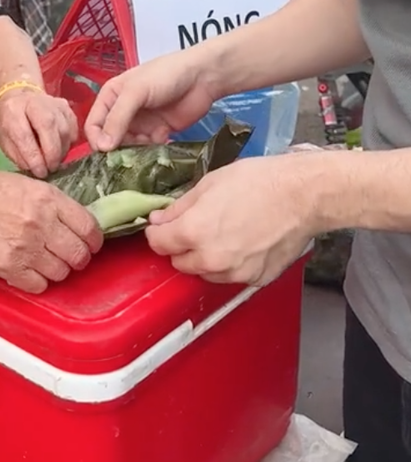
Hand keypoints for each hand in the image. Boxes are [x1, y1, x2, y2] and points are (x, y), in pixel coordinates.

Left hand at [0, 89, 77, 177]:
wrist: (20, 98)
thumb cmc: (11, 123)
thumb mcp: (5, 141)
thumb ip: (19, 156)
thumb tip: (37, 170)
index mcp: (13, 110)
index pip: (24, 134)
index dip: (34, 156)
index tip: (40, 172)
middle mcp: (33, 102)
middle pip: (48, 126)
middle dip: (52, 153)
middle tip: (52, 168)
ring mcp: (52, 101)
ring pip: (63, 128)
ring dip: (62, 150)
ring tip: (56, 161)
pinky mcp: (65, 105)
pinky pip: (73, 126)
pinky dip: (69, 142)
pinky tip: (62, 149)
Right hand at [0, 170, 102, 292]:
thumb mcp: (27, 183)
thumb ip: (53, 202)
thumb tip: (75, 220)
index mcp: (47, 199)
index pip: (88, 226)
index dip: (94, 238)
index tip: (92, 242)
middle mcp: (41, 224)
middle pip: (79, 253)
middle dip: (80, 257)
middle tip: (73, 255)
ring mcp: (26, 249)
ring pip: (61, 272)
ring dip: (59, 269)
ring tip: (49, 260)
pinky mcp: (9, 268)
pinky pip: (39, 285)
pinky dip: (38, 281)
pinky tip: (31, 269)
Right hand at [85, 47, 219, 150]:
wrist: (203, 77)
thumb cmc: (166, 75)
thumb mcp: (136, 91)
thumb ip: (118, 118)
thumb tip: (102, 147)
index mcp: (111, 96)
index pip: (93, 124)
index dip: (96, 139)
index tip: (105, 151)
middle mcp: (123, 111)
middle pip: (110, 139)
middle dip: (117, 148)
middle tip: (127, 155)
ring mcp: (141, 123)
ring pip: (129, 146)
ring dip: (136, 150)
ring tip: (149, 142)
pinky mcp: (158, 132)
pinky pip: (147, 149)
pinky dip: (152, 149)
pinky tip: (163, 137)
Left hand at [145, 154, 319, 285]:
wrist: (303, 195)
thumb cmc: (260, 182)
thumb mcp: (210, 183)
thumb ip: (180, 207)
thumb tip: (159, 220)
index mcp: (194, 232)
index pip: (158, 244)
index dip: (158, 232)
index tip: (162, 226)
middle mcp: (211, 259)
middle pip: (179, 263)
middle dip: (181, 247)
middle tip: (195, 226)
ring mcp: (235, 273)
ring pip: (205, 273)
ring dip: (205, 258)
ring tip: (224, 233)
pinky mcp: (256, 279)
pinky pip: (232, 276)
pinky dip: (231, 264)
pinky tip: (243, 243)